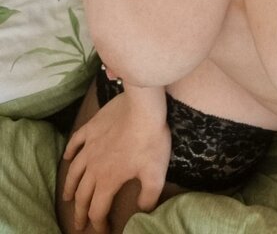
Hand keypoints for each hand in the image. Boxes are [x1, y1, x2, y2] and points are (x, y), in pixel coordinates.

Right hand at [62, 89, 170, 232]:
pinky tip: (67, 157)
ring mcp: (90, 146)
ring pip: (74, 171)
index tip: (102, 231)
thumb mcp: (156, 175)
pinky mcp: (91, 128)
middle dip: (80, 213)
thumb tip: (143, 211)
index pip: (97, 210)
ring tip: (67, 197)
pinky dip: (69, 151)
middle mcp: (93, 166)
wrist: (143, 107)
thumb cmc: (151, 141)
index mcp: (108, 180)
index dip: (99, 224)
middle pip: (82, 195)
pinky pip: (75, 142)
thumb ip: (148, 197)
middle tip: (78, 224)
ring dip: (70, 187)